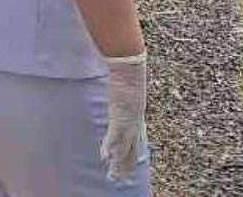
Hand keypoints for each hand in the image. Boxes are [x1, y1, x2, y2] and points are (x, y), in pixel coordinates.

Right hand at [102, 53, 147, 179]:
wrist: (130, 65)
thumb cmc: (128, 71)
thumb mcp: (127, 87)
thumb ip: (124, 95)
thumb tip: (120, 93)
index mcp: (137, 115)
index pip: (137, 139)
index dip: (134, 152)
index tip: (133, 162)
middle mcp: (135, 120)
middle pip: (132, 147)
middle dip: (127, 163)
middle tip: (123, 178)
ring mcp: (128, 119)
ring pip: (125, 146)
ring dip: (119, 162)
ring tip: (115, 176)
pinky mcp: (120, 115)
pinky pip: (115, 135)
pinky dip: (111, 147)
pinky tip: (106, 158)